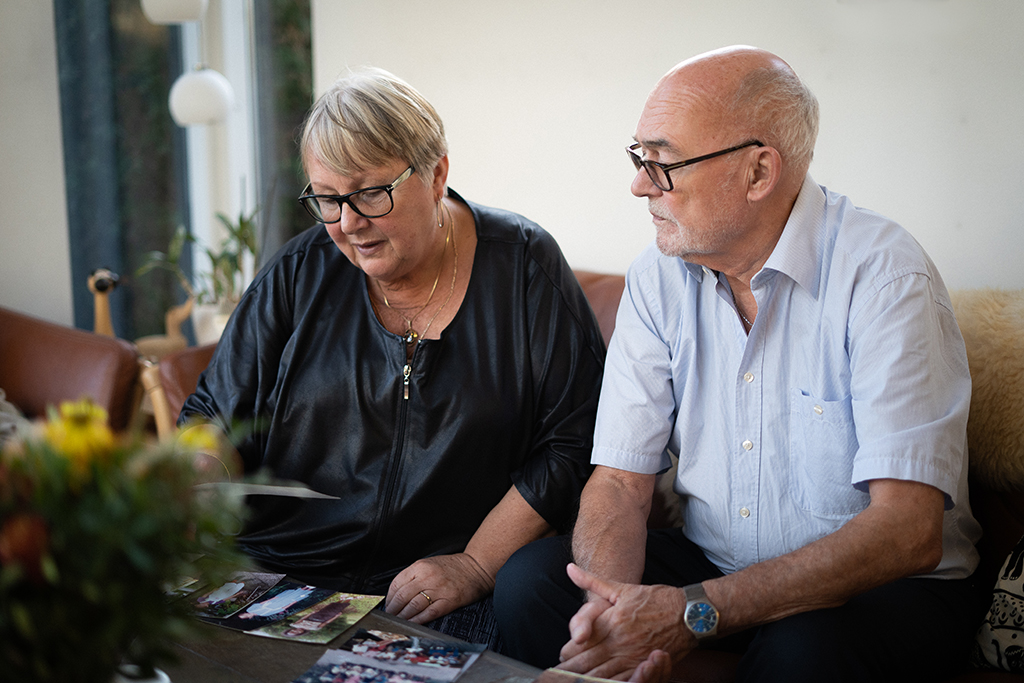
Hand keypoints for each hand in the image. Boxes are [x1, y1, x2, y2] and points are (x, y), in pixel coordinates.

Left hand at [384, 553, 492, 623]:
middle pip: (403, 597)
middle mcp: (428, 577)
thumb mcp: (429, 564)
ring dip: (403, 617)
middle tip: (389, 617)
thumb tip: (397, 595)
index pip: (397, 583)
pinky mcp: (449, 601)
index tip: (387, 605)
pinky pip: (429, 613)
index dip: (389, 598)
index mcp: (420, 566)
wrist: (476, 567)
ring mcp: (438, 589)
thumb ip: (414, 576)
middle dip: (393, 610)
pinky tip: (412, 624)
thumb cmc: (452, 567)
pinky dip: (418, 620)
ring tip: (398, 622)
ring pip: (413, 606)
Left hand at [556, 563, 690, 680]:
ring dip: (587, 679)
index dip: (566, 652)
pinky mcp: (644, 667)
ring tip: (576, 681)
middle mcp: (619, 642)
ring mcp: (632, 657)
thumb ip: (592, 581)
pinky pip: (622, 681)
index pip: (578, 643)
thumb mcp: (622, 588)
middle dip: (571, 669)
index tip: (563, 655)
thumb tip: (569, 569)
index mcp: (610, 622)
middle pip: (585, 663)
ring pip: (601, 676)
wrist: (690, 614)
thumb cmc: (657, 599)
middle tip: (560, 674)